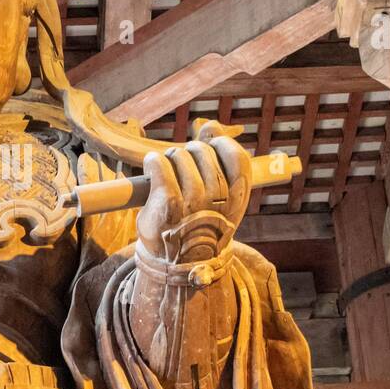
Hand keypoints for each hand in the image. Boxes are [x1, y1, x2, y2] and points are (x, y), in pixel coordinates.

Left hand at [136, 120, 251, 262]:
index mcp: (236, 199)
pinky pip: (160, 164)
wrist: (175, 263)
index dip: (221, 144)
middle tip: (181, 166)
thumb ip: (217, 160)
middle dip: (189, 152)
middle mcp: (218, 200)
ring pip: (180, 156)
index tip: (209, 148)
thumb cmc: (196, 225)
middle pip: (203, 151)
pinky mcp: (168, 203)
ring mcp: (193, 202)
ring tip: (166, 171)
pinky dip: (153, 161)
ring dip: (170, 158)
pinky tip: (151, 166)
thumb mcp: (217, 199)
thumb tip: (211, 125)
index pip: (237, 157)